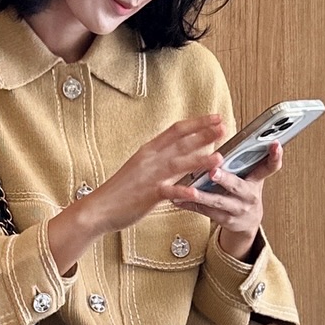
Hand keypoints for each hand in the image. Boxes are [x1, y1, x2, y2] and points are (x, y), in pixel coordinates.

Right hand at [46, 114, 226, 273]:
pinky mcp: (148, 194)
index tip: (215, 117)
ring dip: (201, 160)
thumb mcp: (141, 167)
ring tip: (220, 157)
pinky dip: (183, 192)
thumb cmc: (122, 190)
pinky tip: (196, 193)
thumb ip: (160, 160)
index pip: (177, 130)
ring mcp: (150, 176)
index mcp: (150, 150)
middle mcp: (151, 158)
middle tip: (225, 126)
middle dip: (205, 133)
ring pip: (179, 164)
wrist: (99, 207)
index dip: (198, 122)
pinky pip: (169, 192)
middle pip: (182, 142)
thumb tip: (180, 153)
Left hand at [171, 141, 282, 261]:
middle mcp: (249, 196)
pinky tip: (179, 199)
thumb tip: (229, 136)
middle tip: (213, 171)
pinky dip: (191, 204)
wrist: (247, 223)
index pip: (270, 167)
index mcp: (256, 180)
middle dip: (225, 179)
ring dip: (202, 195)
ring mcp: (237, 210)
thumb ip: (245, 160)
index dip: (275, 156)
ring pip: (218, 202)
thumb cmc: (244, 192)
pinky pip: (205, 211)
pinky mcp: (225, 220)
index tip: (275, 144)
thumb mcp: (251, 176)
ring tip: (189, 190)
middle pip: (238, 186)